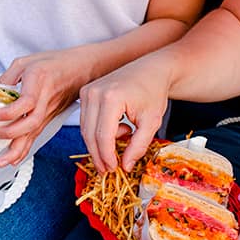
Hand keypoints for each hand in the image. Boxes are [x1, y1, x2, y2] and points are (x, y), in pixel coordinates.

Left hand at [0, 49, 92, 167]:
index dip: (10, 111)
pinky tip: (14, 157)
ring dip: (18, 150)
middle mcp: (45, 99)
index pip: (26, 101)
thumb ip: (7, 76)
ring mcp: (49, 111)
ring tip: (2, 161)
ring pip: (34, 133)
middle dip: (12, 134)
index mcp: (39, 80)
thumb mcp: (26, 61)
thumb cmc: (55, 63)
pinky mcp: (50, 118)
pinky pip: (36, 135)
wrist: (82, 69)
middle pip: (31, 123)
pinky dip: (25, 149)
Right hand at [78, 58, 170, 173]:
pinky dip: (98, 132)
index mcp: (111, 98)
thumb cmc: (153, 92)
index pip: (103, 136)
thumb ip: (138, 146)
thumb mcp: (151, 122)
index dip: (107, 156)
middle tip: (109, 169)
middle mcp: (94, 93)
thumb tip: (125, 166)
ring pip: (85, 129)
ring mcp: (87, 91)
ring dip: (100, 143)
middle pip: (90, 134)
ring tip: (122, 140)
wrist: (151, 69)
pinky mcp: (85, 92)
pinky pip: (86, 121)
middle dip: (99, 155)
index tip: (114, 169)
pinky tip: (118, 129)